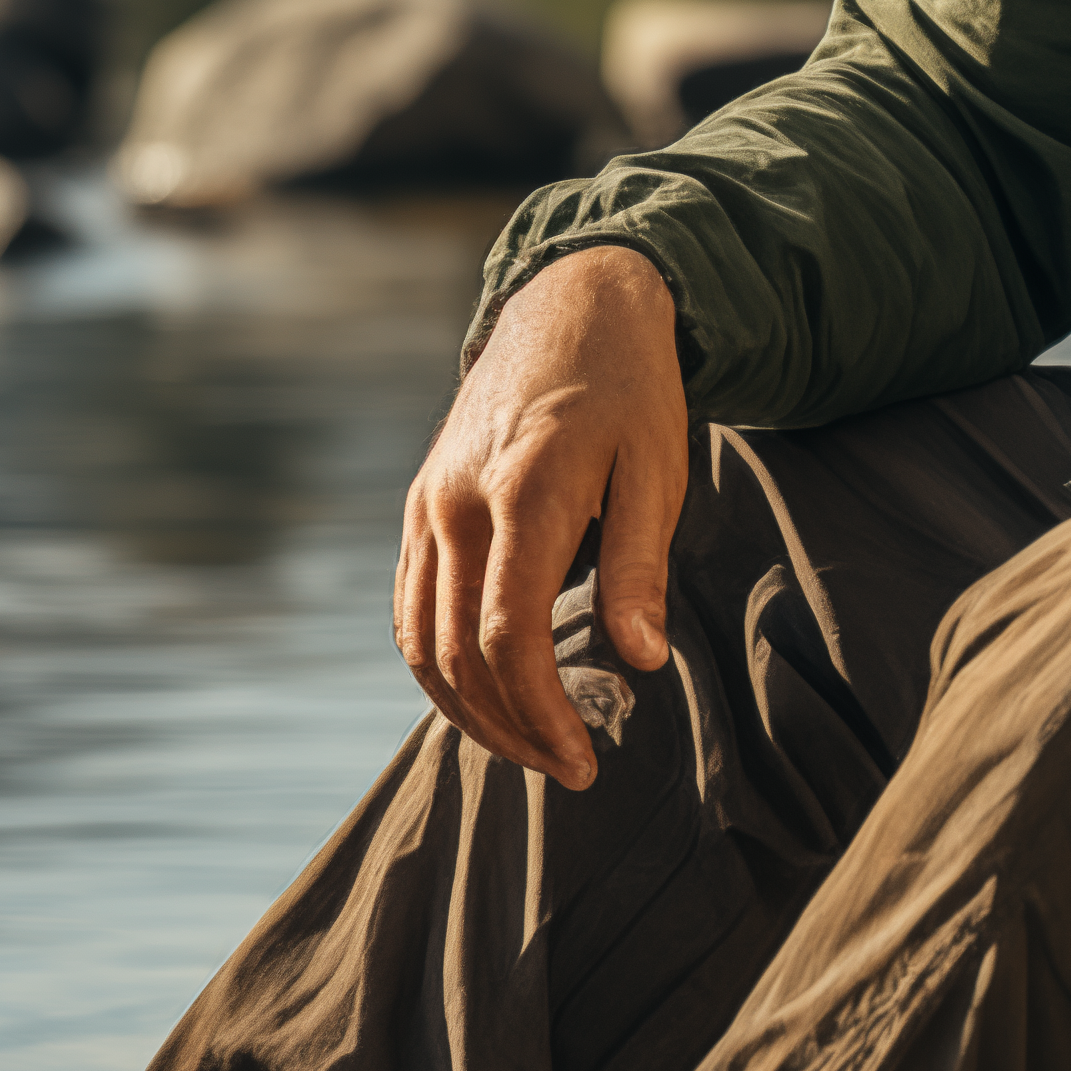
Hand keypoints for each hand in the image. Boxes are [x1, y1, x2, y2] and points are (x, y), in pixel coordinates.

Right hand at [397, 244, 689, 786]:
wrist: (571, 302)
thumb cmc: (630, 387)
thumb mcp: (659, 466)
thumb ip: (642, 564)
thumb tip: (640, 662)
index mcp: (524, 492)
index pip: (510, 635)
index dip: (542, 713)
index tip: (585, 759)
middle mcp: (457, 503)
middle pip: (459, 652)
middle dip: (510, 727)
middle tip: (569, 769)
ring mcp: (427, 504)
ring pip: (421, 640)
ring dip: (468, 709)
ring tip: (528, 747)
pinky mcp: (420, 505)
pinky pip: (411, 606)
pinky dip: (438, 665)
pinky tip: (484, 695)